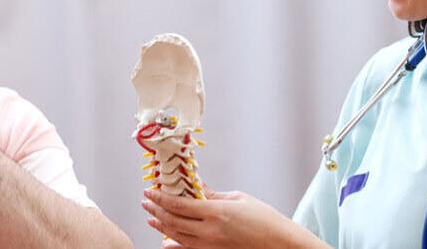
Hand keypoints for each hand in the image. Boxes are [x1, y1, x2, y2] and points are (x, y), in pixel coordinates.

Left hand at [142, 189, 327, 248]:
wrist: (281, 245)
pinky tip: (166, 242)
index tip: (148, 191)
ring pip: (177, 237)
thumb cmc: (265, 219)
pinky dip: (174, 245)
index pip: (178, 204)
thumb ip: (211, 194)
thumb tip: (194, 184)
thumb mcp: (238, 199)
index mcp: (215, 212)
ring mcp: (210, 247)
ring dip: (162, 226)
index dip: (160, 197)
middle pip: (173, 221)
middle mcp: (209, 232)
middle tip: (146, 202)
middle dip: (156, 211)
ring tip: (152, 218)